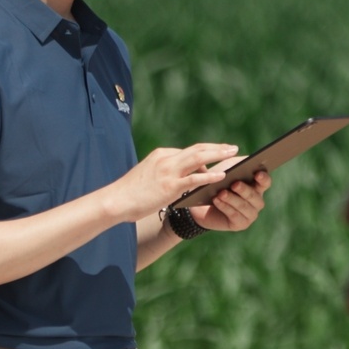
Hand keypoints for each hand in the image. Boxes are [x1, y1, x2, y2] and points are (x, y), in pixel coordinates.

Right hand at [109, 143, 235, 223]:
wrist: (116, 200)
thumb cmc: (132, 192)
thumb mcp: (150, 175)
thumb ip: (167, 172)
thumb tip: (186, 177)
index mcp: (161, 155)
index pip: (188, 151)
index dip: (206, 153)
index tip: (219, 153)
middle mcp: (166, 159)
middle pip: (197, 149)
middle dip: (217, 148)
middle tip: (232, 148)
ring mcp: (168, 171)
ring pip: (198, 158)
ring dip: (218, 155)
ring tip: (232, 155)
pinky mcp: (170, 186)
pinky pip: (194, 179)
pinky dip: (210, 176)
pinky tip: (222, 176)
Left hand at [191, 167, 270, 232]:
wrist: (201, 203)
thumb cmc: (217, 181)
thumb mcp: (227, 168)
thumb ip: (237, 162)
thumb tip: (244, 157)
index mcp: (257, 186)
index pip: (266, 182)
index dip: (263, 178)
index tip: (257, 173)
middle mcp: (257, 201)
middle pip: (254, 195)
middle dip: (244, 190)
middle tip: (234, 183)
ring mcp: (250, 214)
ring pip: (244, 206)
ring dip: (232, 199)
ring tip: (221, 193)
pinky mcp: (240, 224)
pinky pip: (234, 215)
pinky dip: (225, 207)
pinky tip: (216, 200)